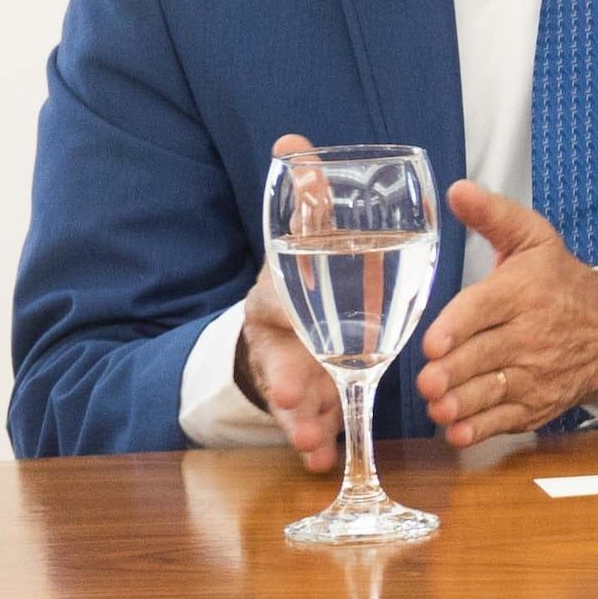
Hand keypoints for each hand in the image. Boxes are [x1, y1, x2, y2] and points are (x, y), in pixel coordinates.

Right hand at [230, 138, 343, 471]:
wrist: (289, 306)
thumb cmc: (307, 266)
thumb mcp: (307, 232)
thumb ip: (305, 195)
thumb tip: (291, 140)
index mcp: (277, 292)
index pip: (273, 305)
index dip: (281, 326)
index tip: (287, 358)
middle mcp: (276, 334)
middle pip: (277, 362)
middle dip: (285, 386)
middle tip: (294, 404)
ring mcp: (289, 366)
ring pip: (292, 397)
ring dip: (303, 421)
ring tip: (313, 446)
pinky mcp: (307, 390)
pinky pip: (311, 413)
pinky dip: (318, 433)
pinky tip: (324, 458)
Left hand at [413, 181, 597, 445]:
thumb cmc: (560, 282)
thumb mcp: (533, 240)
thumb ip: (492, 216)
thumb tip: (457, 189)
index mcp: (523, 290)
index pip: (487, 307)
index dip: (459, 326)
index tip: (434, 343)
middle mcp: (530, 334)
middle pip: (486, 355)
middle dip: (454, 372)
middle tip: (428, 381)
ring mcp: (535, 373)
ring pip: (493, 392)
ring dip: (463, 403)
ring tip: (439, 406)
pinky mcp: (536, 404)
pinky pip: (506, 421)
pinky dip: (480, 429)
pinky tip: (457, 430)